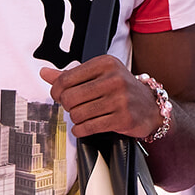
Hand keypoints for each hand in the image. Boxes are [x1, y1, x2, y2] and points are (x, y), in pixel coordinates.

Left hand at [39, 58, 162, 140]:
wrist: (150, 106)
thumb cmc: (120, 89)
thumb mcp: (98, 75)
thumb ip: (70, 75)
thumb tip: (44, 73)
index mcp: (105, 63)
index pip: (66, 79)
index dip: (57, 91)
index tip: (59, 96)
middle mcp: (113, 78)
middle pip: (70, 98)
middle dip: (67, 106)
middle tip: (73, 107)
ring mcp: (119, 99)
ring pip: (78, 114)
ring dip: (76, 119)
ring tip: (83, 116)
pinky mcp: (122, 118)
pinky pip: (89, 127)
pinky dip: (81, 130)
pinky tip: (83, 127)